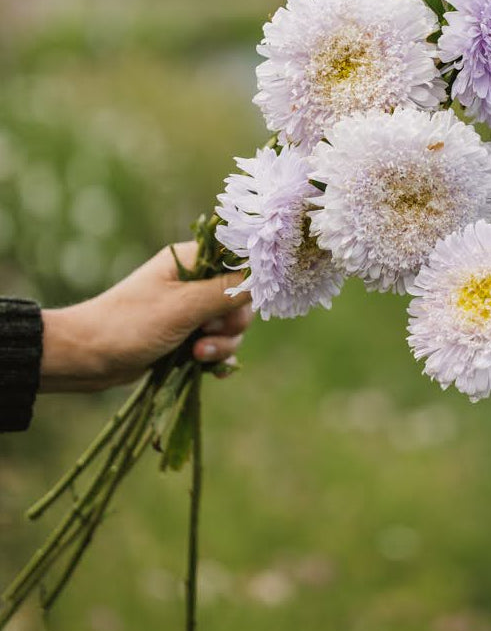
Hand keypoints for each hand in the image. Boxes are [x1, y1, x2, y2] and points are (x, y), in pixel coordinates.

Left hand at [40, 242, 251, 391]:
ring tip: (197, 356)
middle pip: (240, 299)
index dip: (247, 283)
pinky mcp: (186, 335)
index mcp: (190, 261)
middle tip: (206, 333)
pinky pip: (217, 344)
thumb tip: (264, 276)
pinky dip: (215, 357)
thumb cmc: (129, 324)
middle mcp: (193, 281)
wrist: (86, 358)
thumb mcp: (183, 307)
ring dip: (221, 344)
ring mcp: (190, 310)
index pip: (238, 261)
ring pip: (230, 326)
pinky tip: (206, 369)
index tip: (238, 304)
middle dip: (230, 323)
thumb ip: (226, 292)